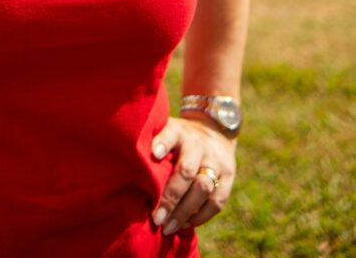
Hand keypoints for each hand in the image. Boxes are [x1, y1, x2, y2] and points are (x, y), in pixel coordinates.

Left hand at [150, 116, 235, 235]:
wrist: (214, 131)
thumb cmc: (178, 139)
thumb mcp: (167, 132)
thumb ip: (152, 145)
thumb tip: (128, 169)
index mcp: (180, 131)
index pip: (172, 133)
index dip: (163, 142)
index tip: (154, 154)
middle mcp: (199, 144)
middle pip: (187, 170)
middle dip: (171, 197)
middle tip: (156, 217)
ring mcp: (217, 160)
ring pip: (204, 188)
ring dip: (185, 212)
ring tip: (169, 227)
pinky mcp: (229, 176)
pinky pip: (217, 201)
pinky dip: (200, 216)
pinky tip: (185, 225)